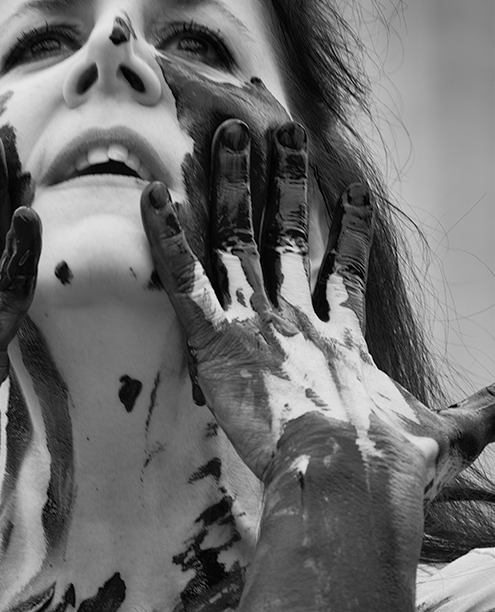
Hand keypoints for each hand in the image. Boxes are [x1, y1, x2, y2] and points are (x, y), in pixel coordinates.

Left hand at [142, 118, 494, 495]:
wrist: (351, 476)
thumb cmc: (395, 463)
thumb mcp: (450, 433)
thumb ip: (486, 410)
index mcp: (344, 339)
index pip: (345, 270)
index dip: (349, 231)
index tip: (354, 192)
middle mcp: (298, 320)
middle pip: (285, 237)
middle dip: (285, 183)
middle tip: (282, 136)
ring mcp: (257, 325)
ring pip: (236, 241)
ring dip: (232, 187)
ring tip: (229, 136)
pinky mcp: (218, 340)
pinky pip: (182, 280)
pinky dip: (165, 238)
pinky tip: (150, 195)